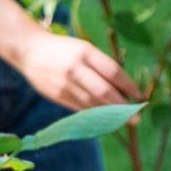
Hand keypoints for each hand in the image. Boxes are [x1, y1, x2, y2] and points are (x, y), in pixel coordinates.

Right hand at [13, 28, 138, 111]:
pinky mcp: (57, 95)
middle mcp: (75, 68)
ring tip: (123, 121)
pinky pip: (80, 108)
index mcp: (85, 51)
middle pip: (104, 91)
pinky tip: (104, 120)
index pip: (112, 71)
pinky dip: (94, 115)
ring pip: (92, 103)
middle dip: (122, 106)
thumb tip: (123, 89)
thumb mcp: (83, 49)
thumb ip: (101, 66)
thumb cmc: (63, 49)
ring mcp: (64, 83)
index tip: (140, 96)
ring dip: (109, 114)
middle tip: (136, 118)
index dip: (128, 86)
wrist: (30, 50)